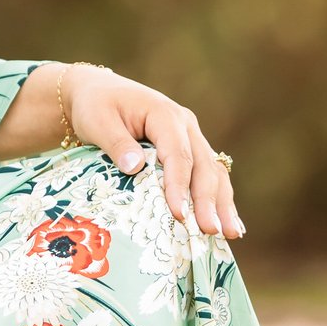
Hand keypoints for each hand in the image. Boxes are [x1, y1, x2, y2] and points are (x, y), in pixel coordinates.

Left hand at [60, 63, 243, 240]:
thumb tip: (135, 167)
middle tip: (210, 231)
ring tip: (230, 233)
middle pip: (203, 166)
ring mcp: (190, 138)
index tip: (179, 214)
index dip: (180, 186)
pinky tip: (229, 222)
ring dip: (222, 203)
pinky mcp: (189, 151)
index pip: (178, 155)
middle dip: (208, 201)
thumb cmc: (96, 105)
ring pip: (213, 172)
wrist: (98, 91)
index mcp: (165, 115)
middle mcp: (185, 126)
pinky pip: (209, 175)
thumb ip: (116, 143)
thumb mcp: (97, 120)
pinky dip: (219, 198)